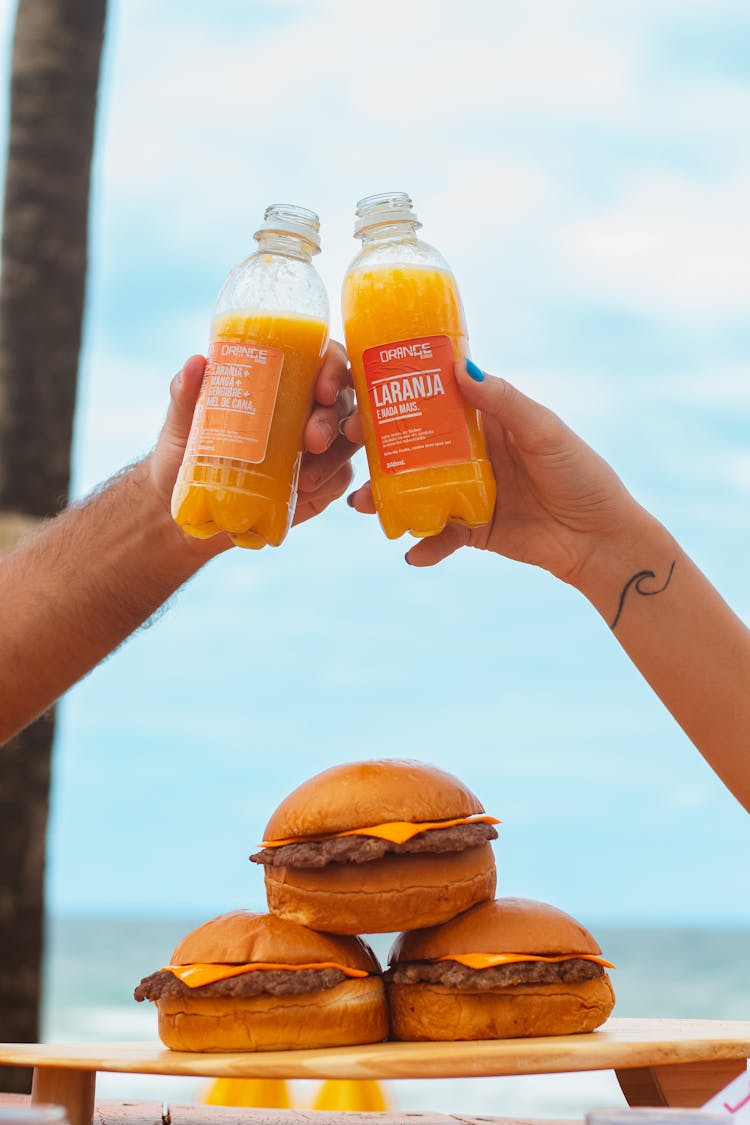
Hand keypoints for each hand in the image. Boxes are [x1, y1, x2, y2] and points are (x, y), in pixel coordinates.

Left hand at [149, 342, 359, 545]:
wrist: (192, 505)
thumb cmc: (188, 452)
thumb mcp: (184, 421)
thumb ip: (187, 393)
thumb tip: (197, 363)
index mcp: (282, 379)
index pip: (323, 360)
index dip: (334, 369)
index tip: (322, 389)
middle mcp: (306, 407)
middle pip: (342, 401)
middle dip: (333, 419)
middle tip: (312, 440)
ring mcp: (317, 446)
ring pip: (348, 440)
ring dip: (336, 455)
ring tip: (306, 477)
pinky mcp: (321, 480)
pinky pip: (340, 476)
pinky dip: (329, 482)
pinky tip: (305, 489)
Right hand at [346, 361, 640, 584]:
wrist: (600, 539)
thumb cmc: (580, 474)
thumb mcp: (544, 431)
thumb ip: (503, 402)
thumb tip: (460, 367)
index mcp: (487, 422)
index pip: (435, 401)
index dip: (399, 396)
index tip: (364, 391)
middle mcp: (471, 454)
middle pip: (414, 446)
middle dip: (378, 448)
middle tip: (348, 444)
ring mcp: (468, 492)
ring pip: (416, 491)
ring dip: (386, 497)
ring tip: (362, 505)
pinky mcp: (473, 530)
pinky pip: (439, 537)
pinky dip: (424, 546)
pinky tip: (411, 553)